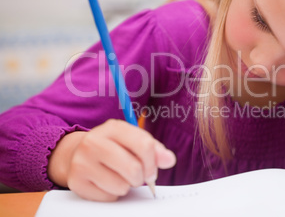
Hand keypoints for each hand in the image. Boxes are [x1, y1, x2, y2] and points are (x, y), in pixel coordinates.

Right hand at [48, 119, 175, 200]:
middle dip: (141, 177)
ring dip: (126, 186)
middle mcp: (94, 142)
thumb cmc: (114, 147)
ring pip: (121, 186)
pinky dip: (112, 194)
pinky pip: (108, 197)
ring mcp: (82, 162)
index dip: (153, 162)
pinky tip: (105, 182)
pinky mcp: (76, 182)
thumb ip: (155, 150)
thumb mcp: (134, 141)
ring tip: (118, 176)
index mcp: (113, 127)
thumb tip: (169, 160)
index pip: (144, 145)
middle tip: (137, 175)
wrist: (77, 153)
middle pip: (134, 169)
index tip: (152, 168)